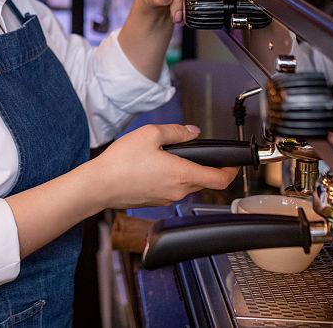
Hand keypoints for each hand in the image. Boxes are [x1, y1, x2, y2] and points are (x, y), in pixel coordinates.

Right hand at [91, 124, 237, 208]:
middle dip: (205, 167)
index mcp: (182, 174)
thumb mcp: (150, 134)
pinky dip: (170, 179)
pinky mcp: (155, 201)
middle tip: (195, 153)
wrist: (99, 185)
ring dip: (186, 172)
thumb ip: (176, 131)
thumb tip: (192, 132)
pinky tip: (153, 168)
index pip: (220, 179)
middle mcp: (179, 191)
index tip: (232, 163)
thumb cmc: (121, 162)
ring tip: (167, 157)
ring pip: (187, 185)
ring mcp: (166, 198)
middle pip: (204, 181)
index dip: (231, 170)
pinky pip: (171, 189)